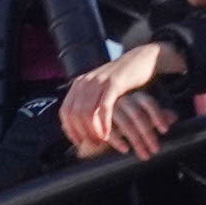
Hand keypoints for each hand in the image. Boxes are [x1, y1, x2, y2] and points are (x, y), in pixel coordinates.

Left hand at [61, 40, 178, 153]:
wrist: (139, 60)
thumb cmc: (122, 79)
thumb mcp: (100, 87)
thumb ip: (90, 100)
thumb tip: (80, 121)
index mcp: (80, 83)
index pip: (65, 110)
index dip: (70, 129)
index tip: (79, 142)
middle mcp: (86, 81)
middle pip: (75, 113)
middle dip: (82, 132)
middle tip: (92, 144)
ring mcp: (99, 82)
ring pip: (87, 112)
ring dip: (92, 131)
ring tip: (100, 141)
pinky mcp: (114, 84)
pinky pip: (104, 108)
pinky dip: (104, 124)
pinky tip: (108, 134)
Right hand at [104, 89, 179, 159]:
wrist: (100, 131)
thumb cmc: (126, 124)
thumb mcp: (143, 120)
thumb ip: (158, 117)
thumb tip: (174, 116)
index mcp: (135, 98)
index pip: (148, 102)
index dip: (158, 115)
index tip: (165, 131)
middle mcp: (122, 100)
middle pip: (138, 115)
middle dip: (148, 134)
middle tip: (155, 150)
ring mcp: (109, 109)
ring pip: (126, 123)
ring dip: (136, 141)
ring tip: (144, 155)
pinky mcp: (97, 120)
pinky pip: (109, 129)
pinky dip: (118, 140)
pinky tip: (125, 150)